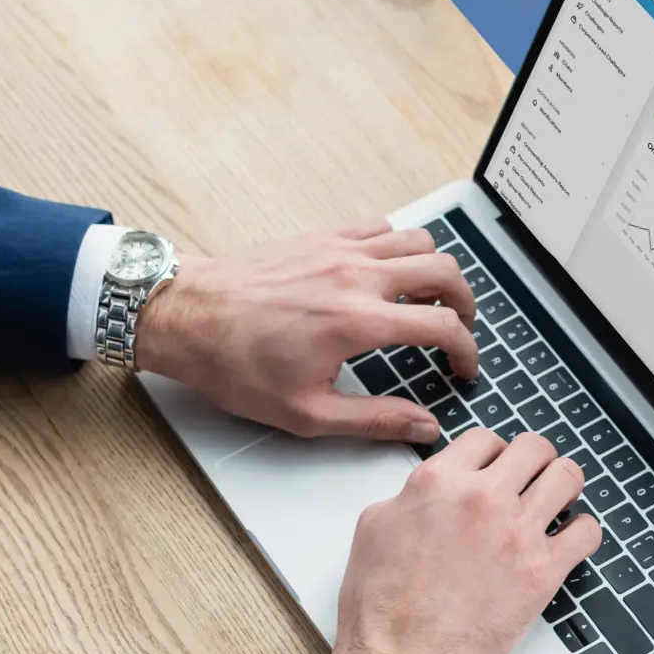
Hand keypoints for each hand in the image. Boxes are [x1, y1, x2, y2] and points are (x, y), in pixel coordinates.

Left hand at [135, 220, 477, 443]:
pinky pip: (379, 226)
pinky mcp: (320, 235)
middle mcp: (356, 276)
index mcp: (359, 322)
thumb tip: (422, 426)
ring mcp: (339, 248)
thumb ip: (375, 420)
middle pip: (444, 270)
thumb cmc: (234, 364)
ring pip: (417, 240)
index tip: (464, 367)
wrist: (185, 317)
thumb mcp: (307, 412)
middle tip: (460, 329)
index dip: (467, 350)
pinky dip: (397, 245)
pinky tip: (386, 272)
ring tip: (429, 299)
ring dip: (434, 268)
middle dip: (465, 303)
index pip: (443, 325)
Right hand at [323, 429, 600, 653]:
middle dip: (534, 461)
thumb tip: (430, 491)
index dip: (494, 452)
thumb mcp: (375, 527)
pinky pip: (588, 531)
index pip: (486, 439)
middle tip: (531, 480)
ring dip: (564, 486)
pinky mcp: (544, 571)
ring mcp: (518, 533)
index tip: (497, 467)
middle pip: (534, 448)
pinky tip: (568, 540)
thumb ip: (411, 495)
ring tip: (557, 501)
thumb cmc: (382, 606)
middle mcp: (483, 499)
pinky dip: (582, 531)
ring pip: (568, 477)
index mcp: (440, 482)